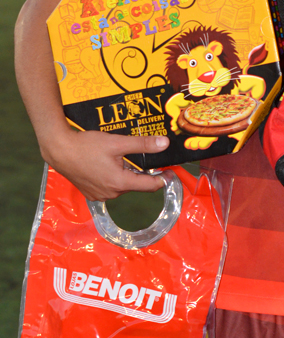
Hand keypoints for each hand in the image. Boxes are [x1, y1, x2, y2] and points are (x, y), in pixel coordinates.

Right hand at [41, 128, 168, 201]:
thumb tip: (165, 144)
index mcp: (120, 183)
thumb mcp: (117, 142)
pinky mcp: (91, 194)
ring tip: (119, 159)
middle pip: (136, 185)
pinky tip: (107, 165)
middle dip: (141, 173)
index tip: (170, 172)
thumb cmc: (87, 146)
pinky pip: (110, 188)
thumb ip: (142, 144)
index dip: (162, 179)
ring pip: (123, 186)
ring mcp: (100, 196)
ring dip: (126, 175)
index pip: (150, 186)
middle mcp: (111, 194)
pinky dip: (114, 178)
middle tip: (140, 158)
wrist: (59, 151)